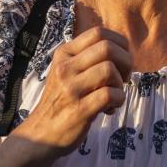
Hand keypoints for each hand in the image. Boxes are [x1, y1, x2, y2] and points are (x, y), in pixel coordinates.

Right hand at [14, 26, 131, 155]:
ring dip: (120, 84)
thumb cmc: (61, 100)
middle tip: (123, 78)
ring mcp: (70, 88)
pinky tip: (109, 109)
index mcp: (64, 54)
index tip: (121, 60)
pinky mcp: (79, 109)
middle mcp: (65, 67)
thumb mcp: (67, 71)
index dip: (119, 43)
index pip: (98, 32)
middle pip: (107, 48)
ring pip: (109, 70)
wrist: (41, 133)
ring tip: (114, 95)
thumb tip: (122, 49)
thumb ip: (88, 58)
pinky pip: (110, 95)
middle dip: (125, 62)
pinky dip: (118, 100)